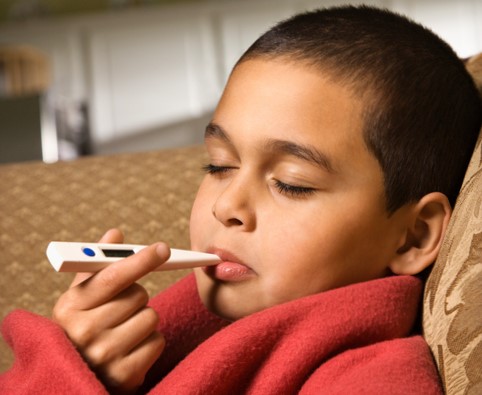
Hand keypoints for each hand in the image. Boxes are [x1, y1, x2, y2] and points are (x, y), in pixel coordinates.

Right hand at [52, 229, 167, 392]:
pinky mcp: (124, 375)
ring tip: (123, 331)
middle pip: (138, 295)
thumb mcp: (81, 297)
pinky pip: (157, 341)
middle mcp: (83, 331)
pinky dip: (150, 342)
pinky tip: (131, 349)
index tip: (162, 249)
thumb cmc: (83, 327)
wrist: (76, 377)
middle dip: (136, 298)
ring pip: (151, 317)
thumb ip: (98, 265)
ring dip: (144, 321)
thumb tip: (115, 233)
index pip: (112, 277)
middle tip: (120, 310)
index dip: (140, 260)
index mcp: (70, 306)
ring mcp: (104, 355)